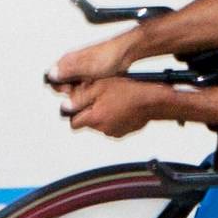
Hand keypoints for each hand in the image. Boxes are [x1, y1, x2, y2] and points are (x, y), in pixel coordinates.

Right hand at [46, 29, 139, 89]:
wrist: (125, 53)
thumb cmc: (108, 56)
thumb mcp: (86, 66)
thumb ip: (68, 70)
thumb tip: (51, 74)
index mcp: (67, 61)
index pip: (52, 79)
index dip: (59, 88)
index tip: (70, 90)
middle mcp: (72, 66)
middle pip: (62, 85)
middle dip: (71, 91)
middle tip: (84, 89)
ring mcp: (81, 71)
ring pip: (73, 87)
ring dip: (80, 91)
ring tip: (92, 88)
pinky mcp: (89, 75)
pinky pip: (84, 87)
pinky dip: (88, 90)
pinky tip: (96, 88)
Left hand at [55, 75, 177, 138]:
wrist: (152, 100)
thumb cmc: (129, 92)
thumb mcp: (99, 86)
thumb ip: (79, 97)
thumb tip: (65, 105)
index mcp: (94, 118)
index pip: (73, 122)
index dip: (74, 112)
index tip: (77, 104)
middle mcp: (103, 128)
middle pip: (86, 122)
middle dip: (88, 111)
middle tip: (98, 97)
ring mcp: (114, 131)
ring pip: (99, 124)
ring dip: (101, 114)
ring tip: (111, 100)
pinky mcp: (123, 131)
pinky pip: (112, 125)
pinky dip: (113, 117)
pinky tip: (120, 107)